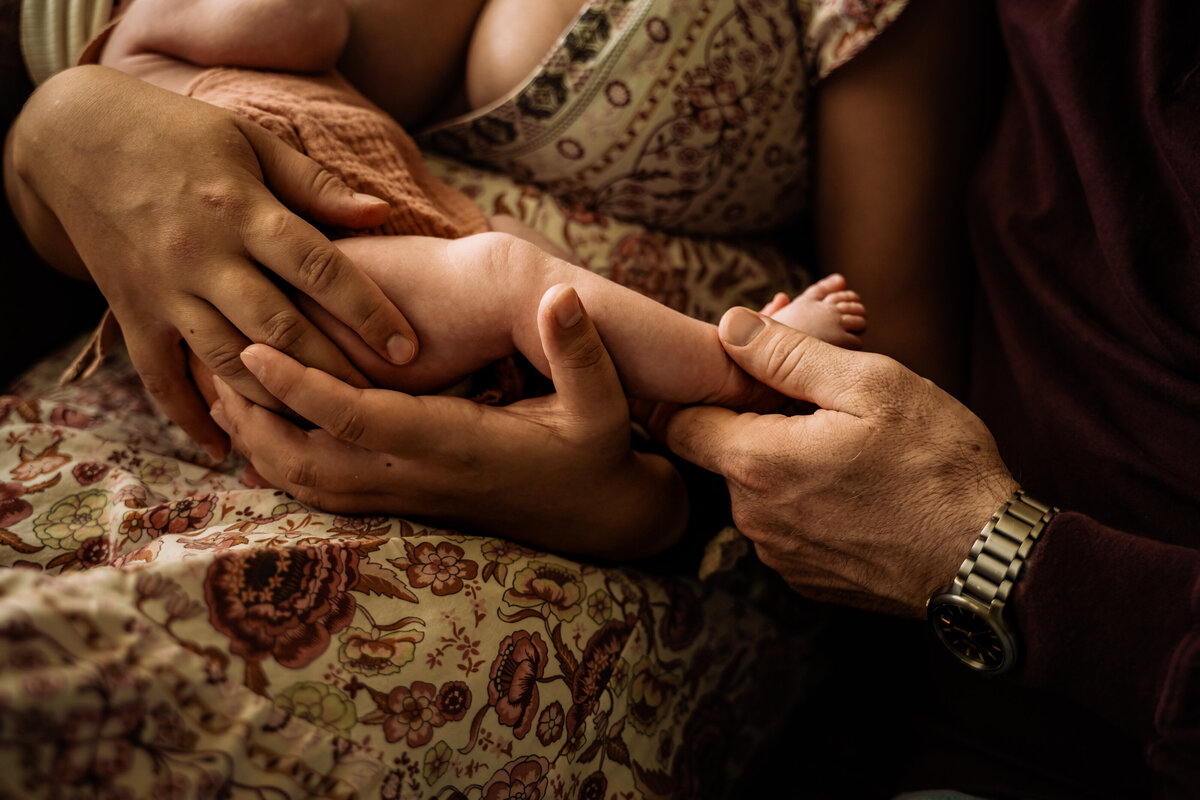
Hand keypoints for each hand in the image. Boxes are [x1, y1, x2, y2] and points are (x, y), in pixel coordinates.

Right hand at [7, 66, 417, 456]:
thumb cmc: (178, 134)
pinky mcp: (131, 314)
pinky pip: (161, 379)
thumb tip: (382, 212)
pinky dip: (192, 417)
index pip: (318, 270)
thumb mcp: (250, 142)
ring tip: (325, 425)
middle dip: (335, 370)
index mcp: (240, 210)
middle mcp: (202, 257)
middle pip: (279, 329)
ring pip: (228, 363)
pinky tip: (226, 447)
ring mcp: (163, 291)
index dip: (368, 311)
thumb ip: (315, 184)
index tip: (407, 348)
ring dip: (278, 399)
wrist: (72, 136)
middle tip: (382, 402)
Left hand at [209, 285, 687, 558]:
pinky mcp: (405, 501)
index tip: (253, 349)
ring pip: (309, 485)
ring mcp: (408, 496)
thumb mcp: (604, 406)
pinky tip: (264, 431)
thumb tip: (561, 295)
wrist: (599, 516)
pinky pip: (324, 492)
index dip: (303, 387)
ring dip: (258, 443)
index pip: (361, 420)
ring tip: (220, 393)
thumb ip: (580, 353)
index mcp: (457, 447)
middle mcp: (420, 477)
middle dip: (254, 420)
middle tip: (212, 368)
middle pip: (310, 462)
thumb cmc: (597, 454)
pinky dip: (282, 463)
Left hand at [665, 307, 1017, 616]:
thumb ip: (786, 354)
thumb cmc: (937, 464)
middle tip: (814, 399)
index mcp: (756, 462)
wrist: (986, 560)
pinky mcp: (804, 577)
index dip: (698, 388)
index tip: (734, 372)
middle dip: (753, 420)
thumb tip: (727, 325)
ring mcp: (777, 553)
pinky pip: (784, 523)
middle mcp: (752, 517)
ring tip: (843, 443)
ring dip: (782, 460)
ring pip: (755, 488)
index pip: (678, 419)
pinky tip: (853, 485)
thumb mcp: (870, 384)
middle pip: (721, 452)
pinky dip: (804, 499)